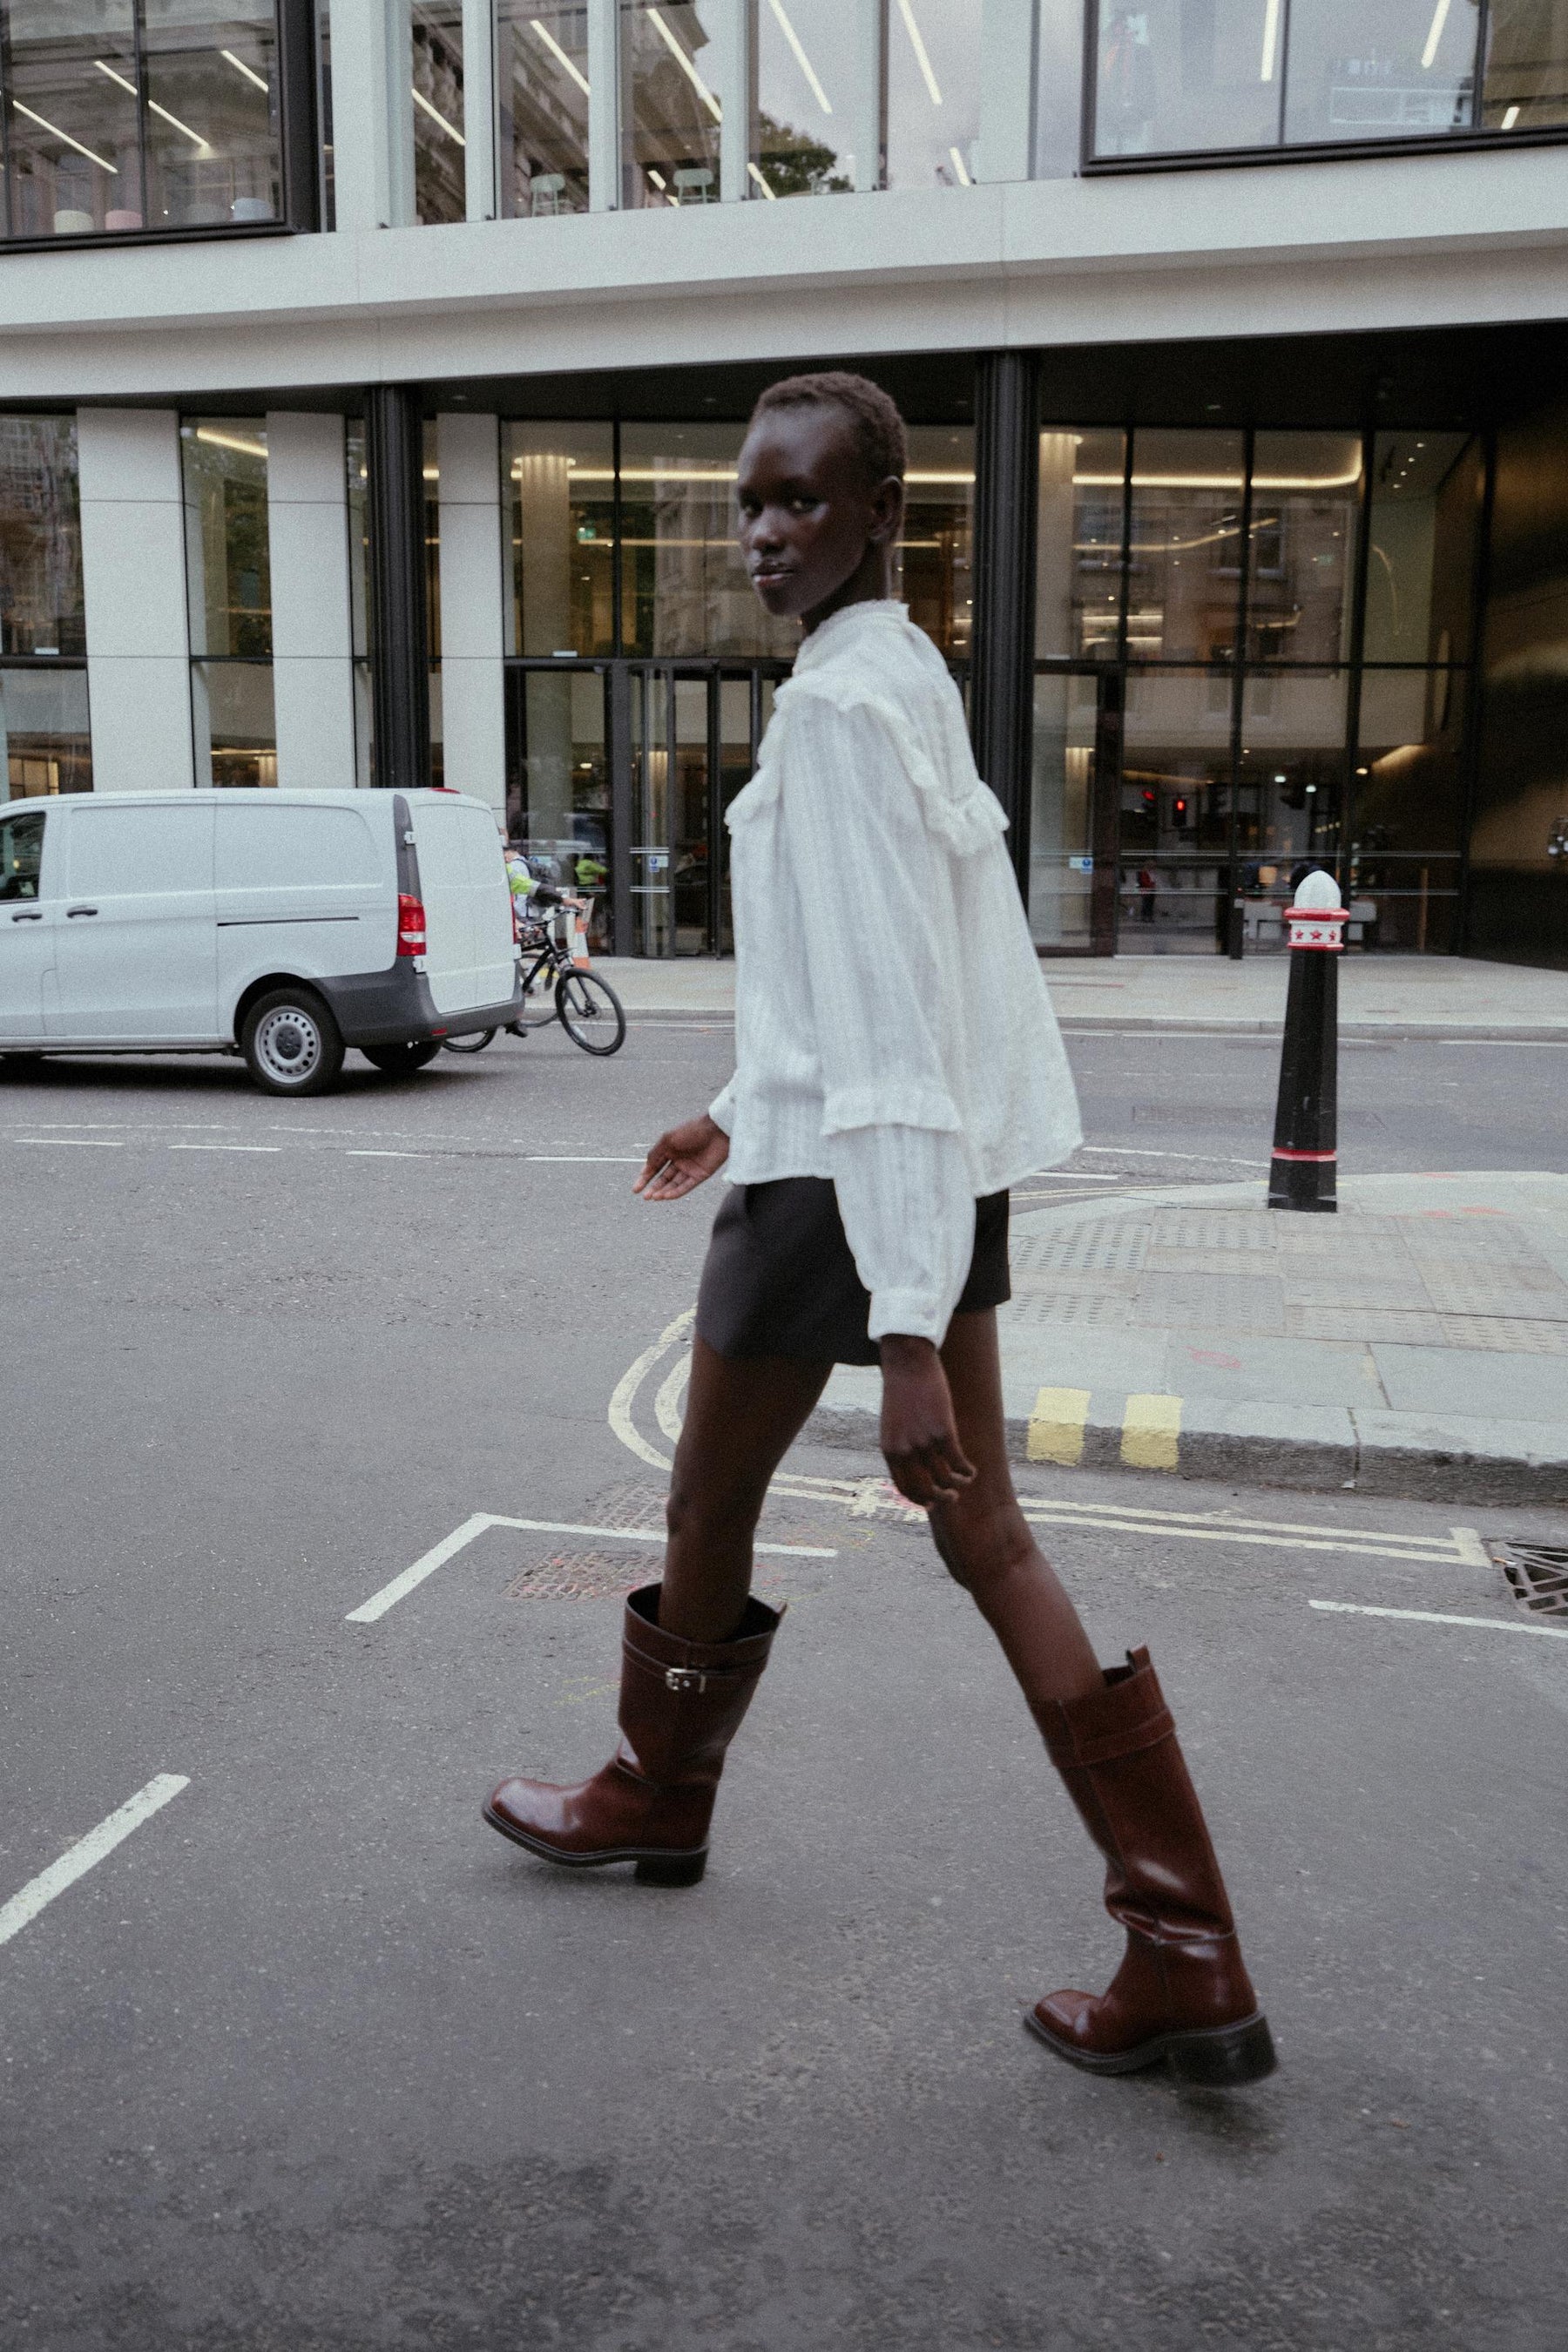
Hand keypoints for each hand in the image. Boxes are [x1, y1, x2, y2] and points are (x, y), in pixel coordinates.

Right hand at [635, 1114, 729, 1201]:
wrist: (717, 1130)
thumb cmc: (692, 1130)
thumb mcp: (668, 1140)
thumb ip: (655, 1154)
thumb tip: (646, 1168)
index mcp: (670, 1150)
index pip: (654, 1167)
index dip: (644, 1178)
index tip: (636, 1189)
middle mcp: (679, 1160)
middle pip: (663, 1178)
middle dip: (653, 1188)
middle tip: (645, 1196)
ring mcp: (689, 1168)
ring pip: (673, 1184)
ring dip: (663, 1191)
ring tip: (654, 1197)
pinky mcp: (700, 1175)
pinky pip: (686, 1186)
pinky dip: (676, 1192)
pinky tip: (666, 1196)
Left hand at [878, 1335, 975, 1507]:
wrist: (907, 1363)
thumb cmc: (901, 1390)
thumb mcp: (893, 1422)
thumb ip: (900, 1443)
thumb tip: (914, 1461)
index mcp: (890, 1450)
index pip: (904, 1487)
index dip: (919, 1500)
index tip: (931, 1504)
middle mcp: (905, 1451)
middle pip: (925, 1490)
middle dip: (941, 1499)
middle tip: (952, 1497)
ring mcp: (923, 1442)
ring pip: (945, 1479)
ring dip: (958, 1485)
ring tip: (965, 1481)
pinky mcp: (943, 1431)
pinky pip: (958, 1462)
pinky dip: (967, 1471)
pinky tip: (972, 1471)